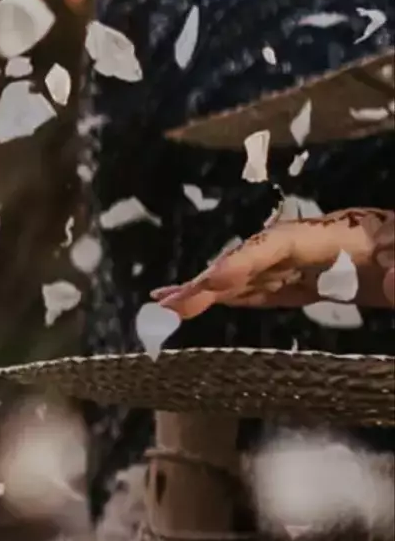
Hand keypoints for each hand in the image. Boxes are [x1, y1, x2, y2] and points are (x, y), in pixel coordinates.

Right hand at [155, 204, 383, 323]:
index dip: (246, 260)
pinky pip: (271, 287)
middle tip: (167, 303)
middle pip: (256, 258)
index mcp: (342, 235)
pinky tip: (210, 303)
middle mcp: (317, 245)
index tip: (211, 282)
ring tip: (167, 305)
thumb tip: (391, 280)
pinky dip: (237, 296)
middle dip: (211, 278)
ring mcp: (315, 262)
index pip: (285, 244)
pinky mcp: (319, 280)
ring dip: (211, 289)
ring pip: (256, 274)